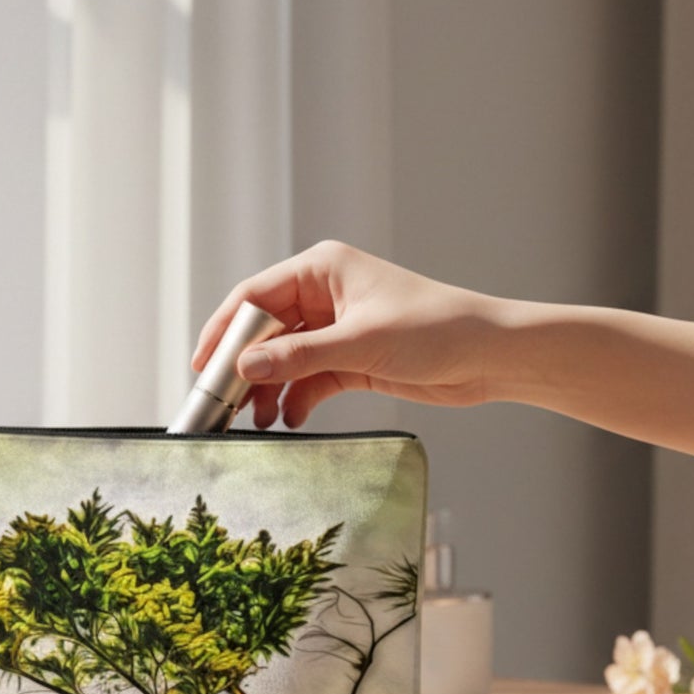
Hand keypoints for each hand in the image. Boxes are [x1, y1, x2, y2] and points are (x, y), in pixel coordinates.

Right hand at [193, 241, 503, 427]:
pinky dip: (295, 400)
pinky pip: (307, 380)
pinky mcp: (350, 360)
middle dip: (243, 367)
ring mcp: (335, 330)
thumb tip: (245, 367)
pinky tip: (287, 421)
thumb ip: (299, 358)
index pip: (254, 297)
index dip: (223, 331)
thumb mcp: (360, 342)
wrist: (490, 356)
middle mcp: (323, 296)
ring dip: (267, 390)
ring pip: (283, 360)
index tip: (203, 365)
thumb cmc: (436, 328)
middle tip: (222, 403)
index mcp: (322, 270)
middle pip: (263, 331)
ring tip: (254, 422)